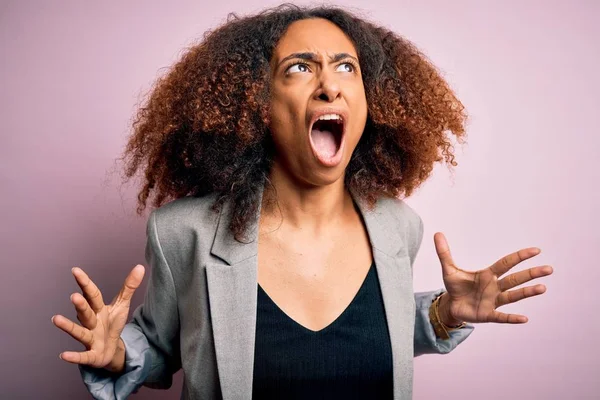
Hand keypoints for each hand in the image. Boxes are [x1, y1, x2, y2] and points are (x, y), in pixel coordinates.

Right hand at [52, 265, 144, 371]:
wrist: (111, 350)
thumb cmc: (112, 324)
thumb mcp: (122, 305)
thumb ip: (129, 287)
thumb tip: (140, 266)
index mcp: (99, 309)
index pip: (92, 294)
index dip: (85, 283)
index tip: (75, 270)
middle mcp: (91, 322)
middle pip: (86, 312)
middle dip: (80, 305)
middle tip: (74, 296)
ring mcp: (90, 338)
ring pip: (79, 332)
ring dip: (68, 327)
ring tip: (56, 319)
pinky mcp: (92, 355)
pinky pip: (83, 356)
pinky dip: (74, 356)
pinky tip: (63, 355)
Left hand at [433, 232, 552, 324]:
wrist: (451, 305)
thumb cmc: (455, 287)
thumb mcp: (449, 269)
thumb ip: (444, 252)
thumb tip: (437, 233)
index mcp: (487, 274)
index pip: (506, 263)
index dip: (519, 256)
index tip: (536, 251)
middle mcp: (494, 287)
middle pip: (515, 279)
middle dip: (531, 274)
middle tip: (549, 269)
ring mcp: (493, 301)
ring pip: (513, 296)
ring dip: (527, 293)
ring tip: (542, 288)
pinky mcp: (488, 315)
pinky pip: (502, 316)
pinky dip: (512, 318)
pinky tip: (524, 319)